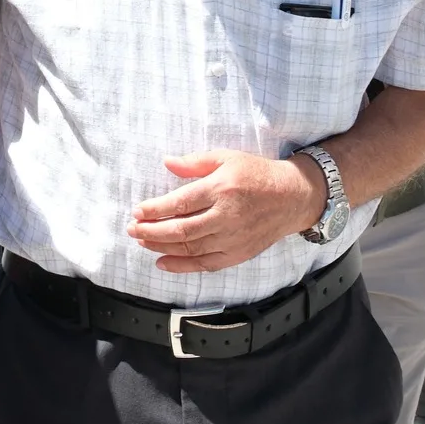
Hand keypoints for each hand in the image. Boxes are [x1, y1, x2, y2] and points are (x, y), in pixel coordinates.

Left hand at [126, 149, 320, 273]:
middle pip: (181, 229)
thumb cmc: (256, 174)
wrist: (292, 197)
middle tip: (132, 229)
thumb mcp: (226, 158)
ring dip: (162, 247)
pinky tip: (162, 262)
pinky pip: (205, 264)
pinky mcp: (237, 254)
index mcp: (221, 189)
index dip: (155, 209)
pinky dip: (182, 266)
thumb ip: (195, 162)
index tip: (137, 211)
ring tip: (143, 242)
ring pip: (190, 248)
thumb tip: (166, 162)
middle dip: (151, 231)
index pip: (180, 203)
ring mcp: (232, 239)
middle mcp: (226, 217)